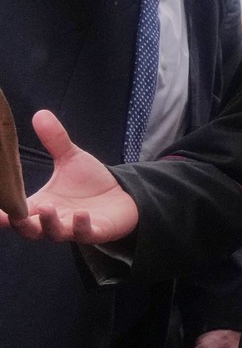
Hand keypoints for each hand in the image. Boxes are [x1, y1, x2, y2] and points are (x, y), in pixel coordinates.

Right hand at [0, 111, 136, 242]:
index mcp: (40, 205)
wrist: (123, 194)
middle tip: (13, 214)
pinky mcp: (95, 231)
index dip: (3, 214)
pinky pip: (85, 233)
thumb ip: (55, 140)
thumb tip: (41, 113)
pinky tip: (80, 215)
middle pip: (29, 230)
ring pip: (55, 233)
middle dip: (21, 223)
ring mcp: (72, 228)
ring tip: (47, 206)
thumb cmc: (90, 182)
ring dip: (49, 223)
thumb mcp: (71, 158)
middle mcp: (52, 220)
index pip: (16, 213)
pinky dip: (81, 226)